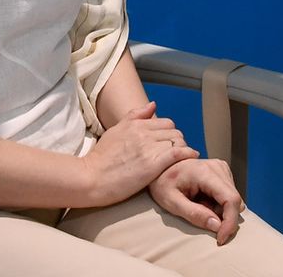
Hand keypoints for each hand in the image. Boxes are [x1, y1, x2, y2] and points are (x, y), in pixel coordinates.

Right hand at [79, 102, 197, 206]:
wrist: (91, 177)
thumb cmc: (101, 158)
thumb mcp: (115, 130)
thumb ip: (134, 116)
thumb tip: (153, 104)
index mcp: (135, 124)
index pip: (165, 123)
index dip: (170, 134)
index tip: (169, 144)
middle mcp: (143, 132)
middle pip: (174, 131)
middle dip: (178, 141)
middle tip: (176, 153)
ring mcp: (148, 147)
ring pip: (178, 141)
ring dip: (182, 149)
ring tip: (181, 159)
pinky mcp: (153, 164)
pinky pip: (178, 153)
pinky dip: (187, 154)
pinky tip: (191, 157)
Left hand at [148, 158, 244, 245]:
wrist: (158, 167)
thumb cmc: (161, 183)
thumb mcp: (171, 202)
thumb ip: (194, 214)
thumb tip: (217, 225)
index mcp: (205, 172)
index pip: (231, 199)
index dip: (230, 222)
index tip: (221, 239)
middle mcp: (217, 167)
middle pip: (235, 200)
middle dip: (223, 218)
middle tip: (201, 219)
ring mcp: (221, 167)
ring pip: (233, 199)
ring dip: (220, 211)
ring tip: (198, 205)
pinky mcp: (222, 171)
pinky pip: (229, 195)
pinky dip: (219, 204)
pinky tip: (203, 200)